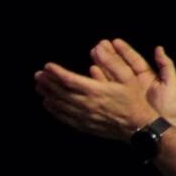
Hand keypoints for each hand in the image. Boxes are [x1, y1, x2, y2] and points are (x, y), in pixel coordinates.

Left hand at [34, 39, 175, 139]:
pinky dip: (54, 110)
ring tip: (39, 86)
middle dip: (48, 82)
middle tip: (37, 74)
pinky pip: (64, 117)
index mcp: (97, 91)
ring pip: (60, 105)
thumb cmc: (134, 99)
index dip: (57, 73)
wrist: (138, 126)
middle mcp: (87, 104)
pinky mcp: (84, 125)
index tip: (47, 66)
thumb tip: (98, 49)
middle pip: (61, 92)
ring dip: (48, 94)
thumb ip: (112, 63)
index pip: (70, 80)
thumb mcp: (128, 77)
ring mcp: (84, 116)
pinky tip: (48, 103)